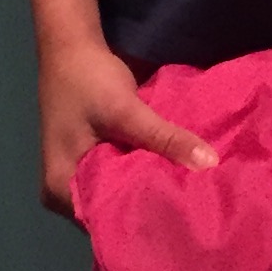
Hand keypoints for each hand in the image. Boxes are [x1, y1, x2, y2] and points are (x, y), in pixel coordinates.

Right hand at [37, 36, 214, 222]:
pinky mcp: (93, 158)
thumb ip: (164, 139)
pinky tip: (174, 177)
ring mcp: (78, 174)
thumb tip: (209, 164)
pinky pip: (120, 174)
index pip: (104, 223)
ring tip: (191, 201)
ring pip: (118, 191)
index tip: (184, 225)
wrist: (71, 45)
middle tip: (195, 215)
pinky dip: (142, 173)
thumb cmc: (88, 80)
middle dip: (150, 209)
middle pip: (111, 209)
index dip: (143, 223)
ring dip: (148, 189)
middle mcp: (66, 192)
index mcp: (62, 190)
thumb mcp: (126, 111)